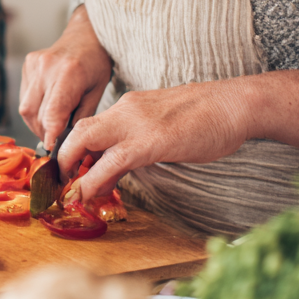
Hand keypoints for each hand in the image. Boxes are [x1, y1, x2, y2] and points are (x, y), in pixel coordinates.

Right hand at [19, 6, 112, 150]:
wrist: (86, 37)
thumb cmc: (96, 65)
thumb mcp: (97, 93)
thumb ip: (81, 118)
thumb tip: (66, 143)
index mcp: (69, 73)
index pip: (52, 113)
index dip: (50, 135)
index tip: (52, 150)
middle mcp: (47, 67)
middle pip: (35, 113)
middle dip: (44, 132)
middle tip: (55, 142)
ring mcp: (34, 65)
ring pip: (25, 107)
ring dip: (35, 123)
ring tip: (50, 127)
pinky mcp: (28, 65)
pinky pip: (25, 96)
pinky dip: (33, 109)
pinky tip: (46, 109)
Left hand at [56, 68, 298, 199]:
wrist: (234, 105)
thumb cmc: (207, 118)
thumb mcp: (164, 124)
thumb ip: (142, 138)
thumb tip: (127, 163)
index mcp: (129, 106)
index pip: (89, 124)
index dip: (75, 149)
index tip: (73, 171)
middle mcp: (125, 109)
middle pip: (79, 130)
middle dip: (65, 157)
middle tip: (64, 184)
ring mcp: (136, 123)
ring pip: (86, 140)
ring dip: (74, 169)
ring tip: (72, 193)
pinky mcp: (150, 141)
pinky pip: (112, 161)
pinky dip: (95, 179)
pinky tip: (90, 194)